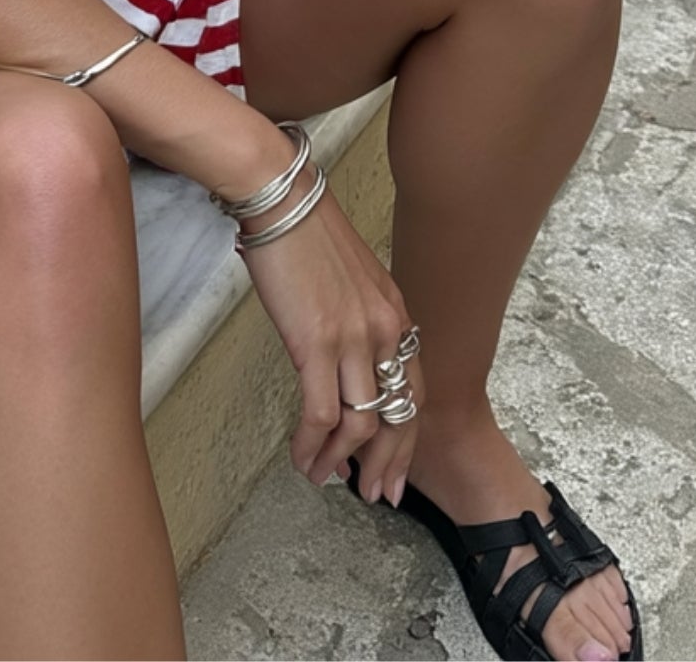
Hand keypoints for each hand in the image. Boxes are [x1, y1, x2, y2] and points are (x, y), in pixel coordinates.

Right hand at [238, 179, 422, 499]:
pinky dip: (311, 444)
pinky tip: (301, 458)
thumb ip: (356, 319)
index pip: (414, 391)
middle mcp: (385, 330)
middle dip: (387, 465)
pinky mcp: (318, 343)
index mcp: (395, 313)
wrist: (281, 199)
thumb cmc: (304, 231)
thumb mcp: (349, 278)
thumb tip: (339, 359)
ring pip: (361, 425)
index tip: (394, 468)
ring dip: (340, 461)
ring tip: (321, 478)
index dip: (406, 438)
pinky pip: (321, 414)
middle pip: (399, 416)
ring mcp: (354, 338)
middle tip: (374, 496)